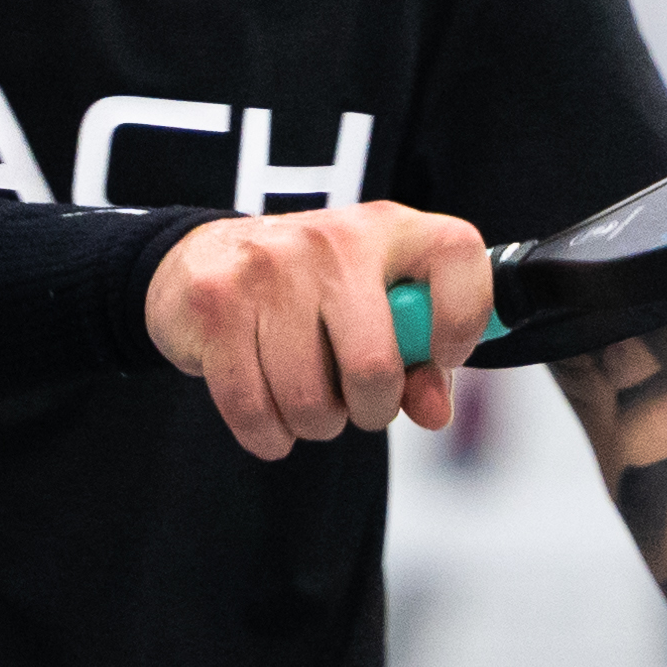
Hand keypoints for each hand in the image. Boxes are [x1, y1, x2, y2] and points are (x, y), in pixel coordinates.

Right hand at [144, 202, 493, 462]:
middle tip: (357, 407)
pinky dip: (267, 436)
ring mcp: (269, 267)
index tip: (443, 356)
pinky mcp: (216, 303)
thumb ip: (418, 363)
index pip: (459, 254)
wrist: (202, 258)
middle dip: (370, 412)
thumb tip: (435, 414)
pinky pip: (253, 410)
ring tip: (308, 405)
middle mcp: (332, 239)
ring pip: (308, 401)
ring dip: (314, 426)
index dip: (464, 319)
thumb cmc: (310, 296)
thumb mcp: (375, 311)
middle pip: (373, 367)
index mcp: (389, 229)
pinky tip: (270, 421)